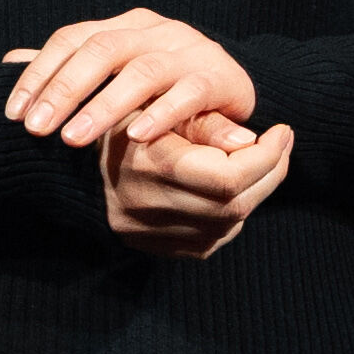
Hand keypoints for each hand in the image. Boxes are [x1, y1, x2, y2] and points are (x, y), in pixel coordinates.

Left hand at [2, 8, 253, 155]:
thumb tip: (9, 61)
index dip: (39, 73)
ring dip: (104, 106)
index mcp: (125, 26)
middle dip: (65, 90)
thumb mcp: (116, 77)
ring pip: (142, 71)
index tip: (14, 114)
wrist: (233, 92)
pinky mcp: (220, 77)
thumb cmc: (164, 90)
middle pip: (102, 49)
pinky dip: (160, 114)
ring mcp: (190, 50)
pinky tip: (136, 138)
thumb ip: (69, 69)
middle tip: (38, 129)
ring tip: (74, 139)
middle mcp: (155, 31)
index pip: (73, 39)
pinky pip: (188, 93)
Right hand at [96, 109, 294, 260]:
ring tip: (262, 159)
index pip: (230, 177)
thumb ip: (205, 123)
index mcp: (150, 169)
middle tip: (282, 143)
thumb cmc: (118, 121)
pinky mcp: (163, 250)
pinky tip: (232, 185)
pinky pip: (217, 235)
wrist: (70, 167)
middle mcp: (152, 210)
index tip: (282, 129)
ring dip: (257, 189)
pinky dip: (234, 209)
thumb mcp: (154, 104)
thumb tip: (253, 140)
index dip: (267, 155)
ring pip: (233, 223)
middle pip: (238, 204)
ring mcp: (157, 237)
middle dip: (271, 171)